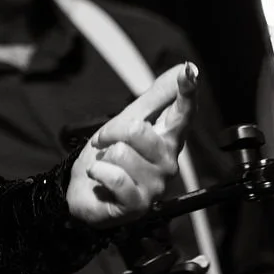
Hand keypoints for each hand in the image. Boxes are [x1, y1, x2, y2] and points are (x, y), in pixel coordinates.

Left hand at [66, 62, 197, 227]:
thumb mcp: (128, 119)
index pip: (181, 113)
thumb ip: (157, 96)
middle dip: (111, 133)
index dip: (186, 92)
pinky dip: (99, 172)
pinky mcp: (139, 204)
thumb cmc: (109, 155)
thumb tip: (182, 69)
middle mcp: (167, 161)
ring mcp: (155, 184)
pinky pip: (115, 176)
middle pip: (138, 130)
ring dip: (104, 156)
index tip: (190, 72)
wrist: (83, 190)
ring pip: (122, 153)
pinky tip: (101, 178)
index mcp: (167, 139)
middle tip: (105, 144)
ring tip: (107, 165)